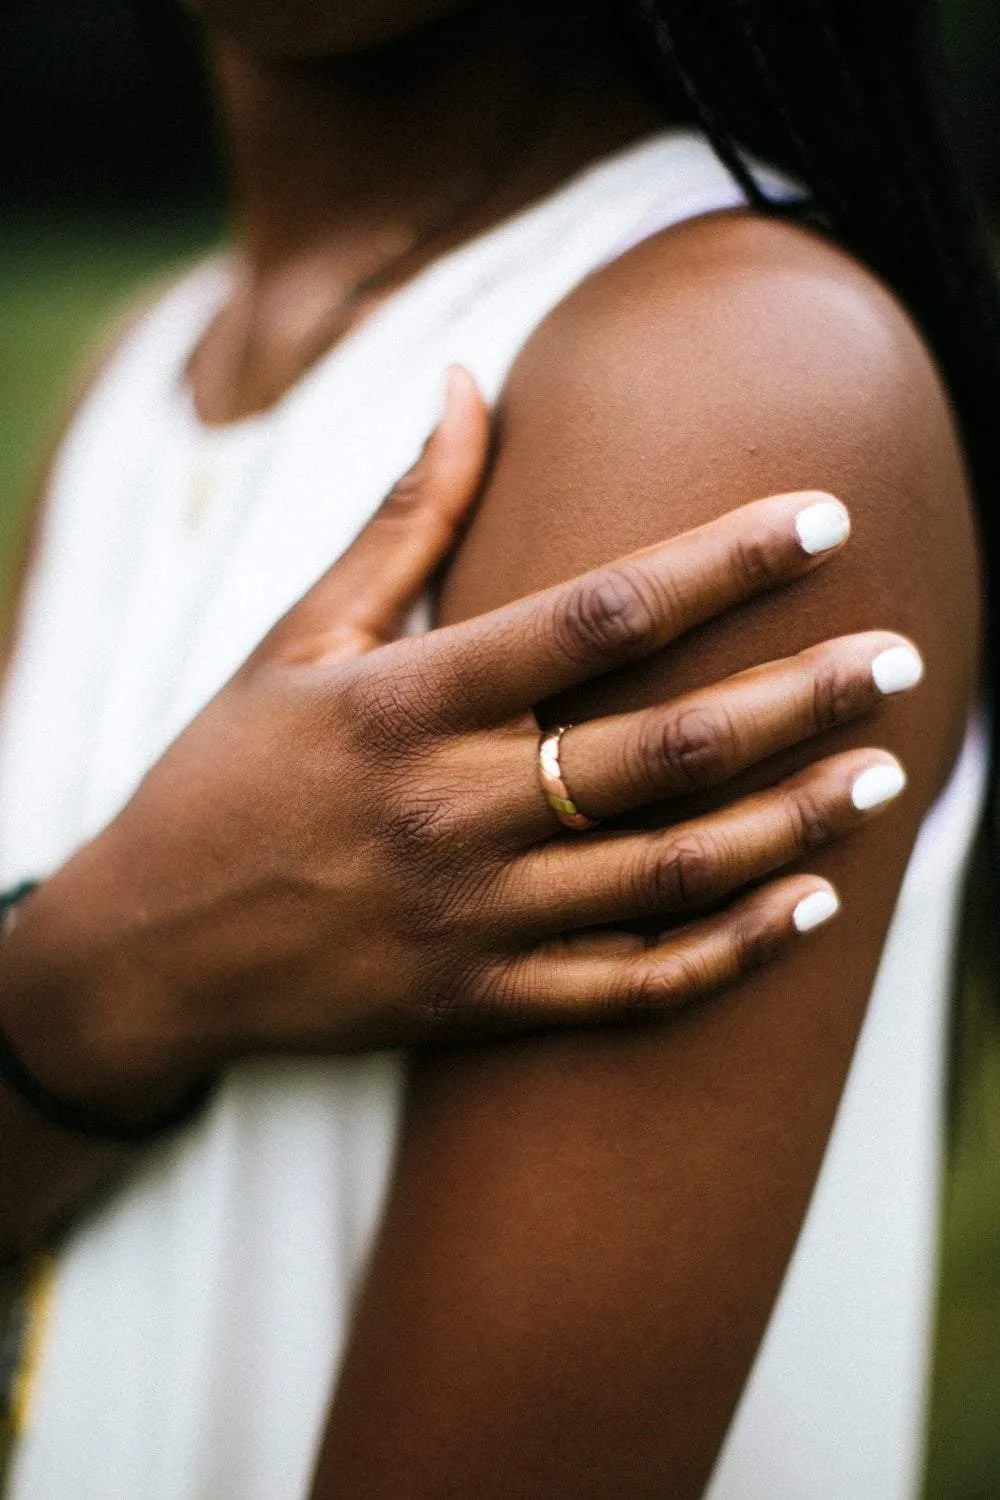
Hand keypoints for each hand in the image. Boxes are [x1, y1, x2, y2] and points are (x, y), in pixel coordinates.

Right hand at [1, 369, 921, 1120]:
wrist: (147, 951)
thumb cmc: (225, 776)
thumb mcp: (296, 637)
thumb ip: (398, 517)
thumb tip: (463, 381)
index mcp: (406, 701)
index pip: (598, 613)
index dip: (725, 562)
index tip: (821, 520)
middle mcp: (451, 810)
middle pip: (666, 747)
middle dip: (802, 697)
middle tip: (900, 659)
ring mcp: (473, 919)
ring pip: (672, 872)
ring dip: (793, 823)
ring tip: (883, 776)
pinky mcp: (481, 1005)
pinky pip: (633, 988)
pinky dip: (731, 953)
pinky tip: (809, 908)